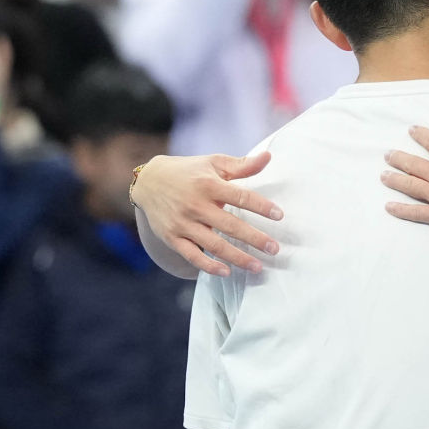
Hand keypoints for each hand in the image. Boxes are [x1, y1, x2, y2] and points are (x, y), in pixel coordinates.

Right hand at [131, 151, 283, 275]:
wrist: (148, 182)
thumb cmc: (189, 172)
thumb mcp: (213, 163)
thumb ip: (242, 165)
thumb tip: (269, 156)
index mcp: (208, 185)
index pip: (240, 196)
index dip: (261, 206)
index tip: (279, 215)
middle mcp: (195, 205)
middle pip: (230, 225)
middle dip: (254, 239)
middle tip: (274, 249)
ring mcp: (183, 223)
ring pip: (214, 244)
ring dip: (237, 257)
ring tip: (258, 266)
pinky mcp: (172, 237)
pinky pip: (192, 256)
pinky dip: (208, 266)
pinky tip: (227, 272)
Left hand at [381, 110, 428, 239]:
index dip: (421, 135)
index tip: (411, 130)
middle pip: (414, 164)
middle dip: (399, 158)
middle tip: (388, 155)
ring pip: (410, 186)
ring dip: (395, 180)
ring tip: (384, 176)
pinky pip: (416, 212)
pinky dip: (401, 210)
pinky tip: (389, 207)